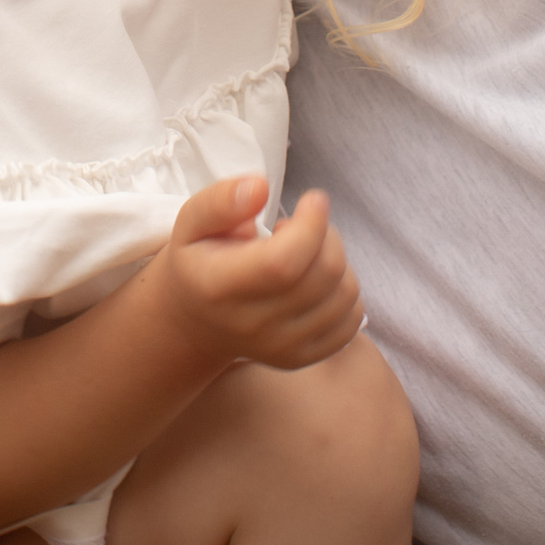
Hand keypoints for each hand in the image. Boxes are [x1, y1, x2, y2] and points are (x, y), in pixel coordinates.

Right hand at [148, 176, 364, 371]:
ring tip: (303, 253)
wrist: (197, 321)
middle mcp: (252, 326)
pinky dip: (344, 289)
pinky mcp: (304, 358)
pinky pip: (352, 320)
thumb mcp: (192, 221)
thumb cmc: (200, 260)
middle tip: (300, 225)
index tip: (313, 198)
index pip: (284, 262)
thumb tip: (260, 187)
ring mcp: (281, 348)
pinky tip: (316, 279)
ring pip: (344, 294)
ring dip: (336, 260)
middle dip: (325, 233)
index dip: (311, 224)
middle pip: (322, 274)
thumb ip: (220, 201)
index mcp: (219, 288)